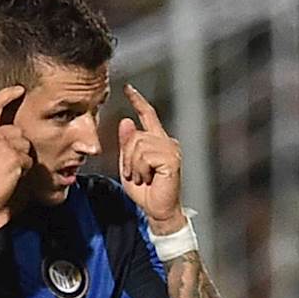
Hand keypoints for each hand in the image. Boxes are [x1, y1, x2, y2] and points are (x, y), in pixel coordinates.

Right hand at [0, 86, 33, 213]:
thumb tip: (10, 131)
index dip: (7, 94)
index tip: (18, 90)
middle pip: (17, 131)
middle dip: (17, 146)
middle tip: (4, 164)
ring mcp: (2, 144)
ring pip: (25, 145)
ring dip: (21, 158)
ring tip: (5, 171)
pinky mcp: (13, 157)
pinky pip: (28, 160)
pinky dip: (23, 170)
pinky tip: (10, 177)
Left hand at [118, 84, 184, 233]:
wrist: (157, 210)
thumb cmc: (145, 190)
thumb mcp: (129, 165)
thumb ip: (127, 144)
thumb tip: (126, 121)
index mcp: (157, 141)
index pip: (147, 115)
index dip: (138, 100)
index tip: (127, 88)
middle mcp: (167, 141)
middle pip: (136, 135)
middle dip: (128, 157)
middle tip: (135, 174)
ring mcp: (171, 149)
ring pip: (138, 145)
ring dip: (134, 165)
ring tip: (142, 177)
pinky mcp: (172, 159)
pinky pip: (145, 155)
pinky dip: (140, 169)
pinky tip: (148, 178)